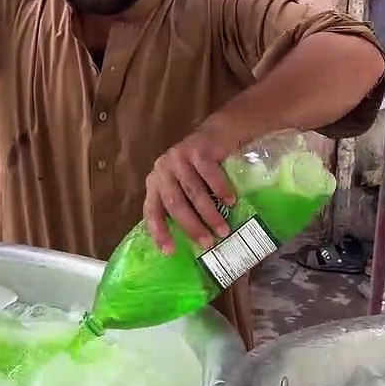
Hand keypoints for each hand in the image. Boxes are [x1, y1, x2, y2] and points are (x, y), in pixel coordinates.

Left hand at [144, 128, 239, 254]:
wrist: (219, 133)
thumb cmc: (202, 169)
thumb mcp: (185, 186)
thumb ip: (183, 206)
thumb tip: (194, 243)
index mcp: (155, 183)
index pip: (152, 211)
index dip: (159, 232)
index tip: (170, 252)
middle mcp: (162, 170)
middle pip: (175, 204)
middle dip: (192, 226)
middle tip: (208, 243)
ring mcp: (178, 158)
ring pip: (194, 192)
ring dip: (210, 214)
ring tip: (223, 229)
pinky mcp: (197, 149)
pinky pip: (210, 175)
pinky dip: (221, 191)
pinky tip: (232, 202)